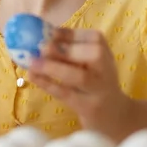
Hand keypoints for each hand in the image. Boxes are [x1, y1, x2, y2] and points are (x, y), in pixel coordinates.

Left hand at [27, 28, 146, 141]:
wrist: (114, 113)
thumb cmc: (93, 79)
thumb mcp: (87, 59)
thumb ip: (68, 47)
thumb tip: (39, 34)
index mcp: (105, 50)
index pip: (90, 37)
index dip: (65, 34)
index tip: (43, 32)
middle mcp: (106, 68)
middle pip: (90, 55)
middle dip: (61, 50)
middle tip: (37, 48)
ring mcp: (99, 89)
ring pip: (79, 76)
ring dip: (52, 68)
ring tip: (32, 62)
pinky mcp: (89, 107)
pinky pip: (66, 94)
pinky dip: (47, 84)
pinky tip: (33, 76)